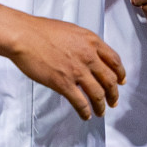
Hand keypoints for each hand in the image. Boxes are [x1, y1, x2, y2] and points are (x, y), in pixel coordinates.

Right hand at [8, 15, 126, 120]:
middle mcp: (89, 56)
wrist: (24, 36)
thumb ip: (84, 43)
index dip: (120, 74)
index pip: (114, 60)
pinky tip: (85, 115)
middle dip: (114, 94)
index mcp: (92, 41)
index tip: (121, 81)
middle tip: (113, 101)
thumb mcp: (72, 31)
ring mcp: (77, 71)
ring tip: (101, 112)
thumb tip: (90, 54)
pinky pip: (80, 102)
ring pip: (98, 94)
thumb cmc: (42, 31)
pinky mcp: (63, 83)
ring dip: (101, 106)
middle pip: (110, 80)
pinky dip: (85, 111)